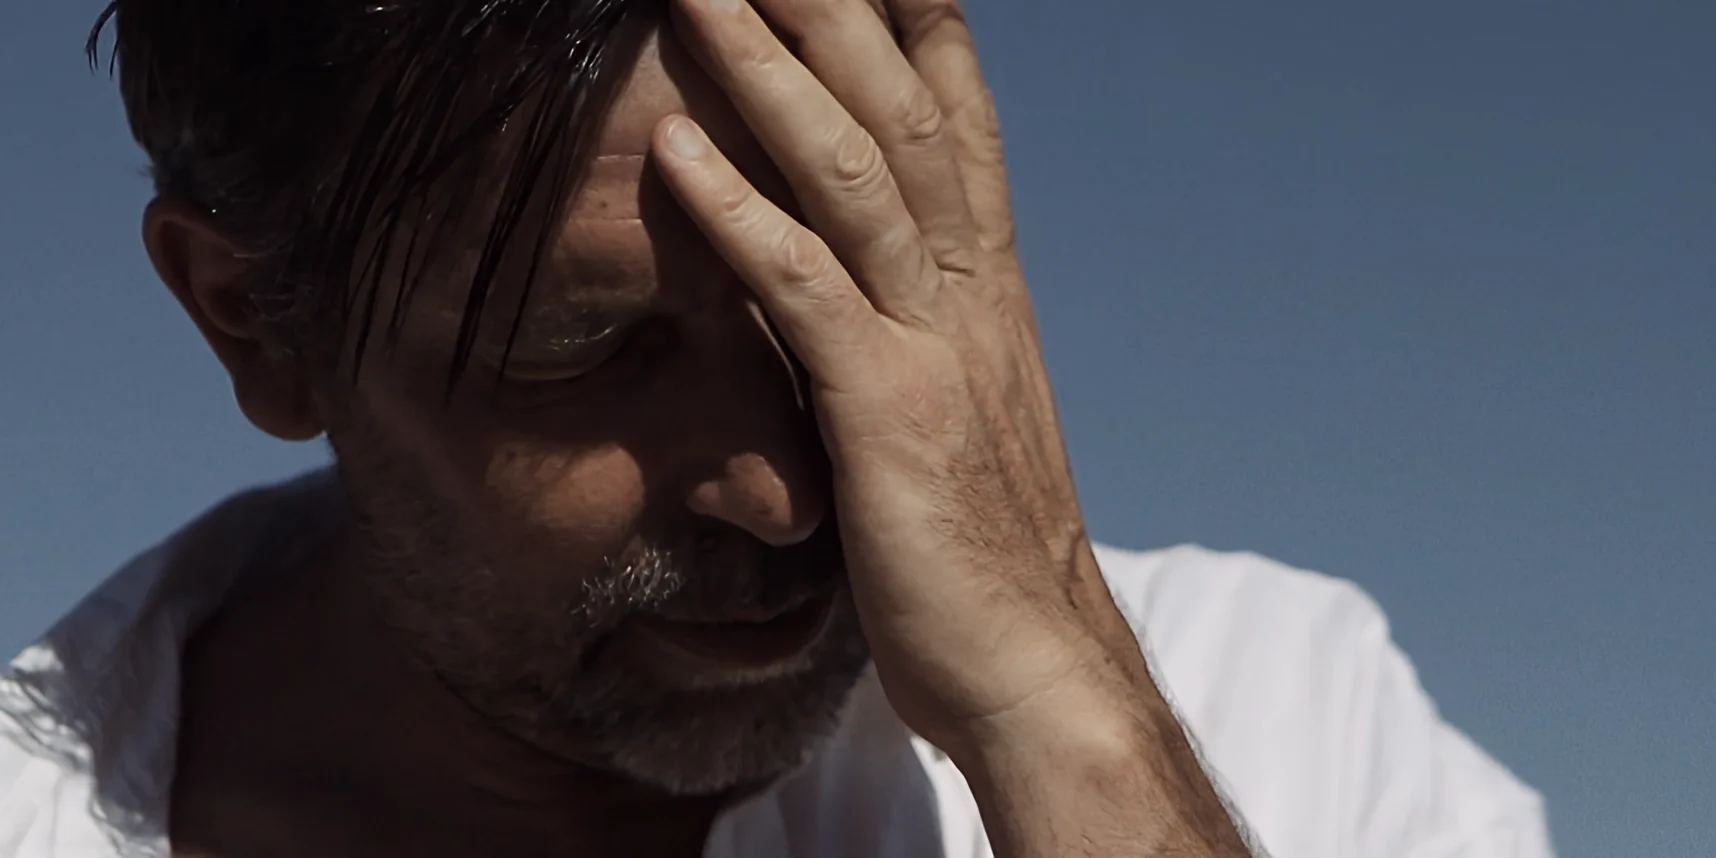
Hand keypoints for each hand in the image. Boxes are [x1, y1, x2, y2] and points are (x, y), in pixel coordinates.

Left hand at [654, 0, 1150, 752]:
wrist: (1037, 668)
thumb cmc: (982, 556)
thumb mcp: (962, 420)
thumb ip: (922, 338)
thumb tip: (868, 296)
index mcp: (987, 292)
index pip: (956, 122)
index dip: (918, 23)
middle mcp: (973, 295)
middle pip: (904, 110)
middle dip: (838, 3)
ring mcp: (937, 348)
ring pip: (855, 173)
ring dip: (771, 68)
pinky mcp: (891, 416)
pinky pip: (807, 295)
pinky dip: (741, 216)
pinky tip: (677, 151)